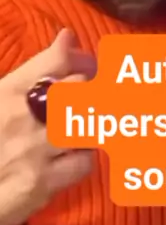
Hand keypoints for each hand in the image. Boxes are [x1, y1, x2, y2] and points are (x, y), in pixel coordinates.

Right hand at [0, 29, 95, 224]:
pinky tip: (71, 158)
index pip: (56, 60)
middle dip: (95, 90)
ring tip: (82, 128)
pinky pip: (84, 163)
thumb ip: (30, 73)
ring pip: (88, 126)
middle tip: (97, 95)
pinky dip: (83, 158)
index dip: (79, 58)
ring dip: (91, 125)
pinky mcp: (42, 185)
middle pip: (82, 90)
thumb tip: (67, 38)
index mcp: (5, 92)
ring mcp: (34, 152)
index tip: (86, 63)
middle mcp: (21, 117)